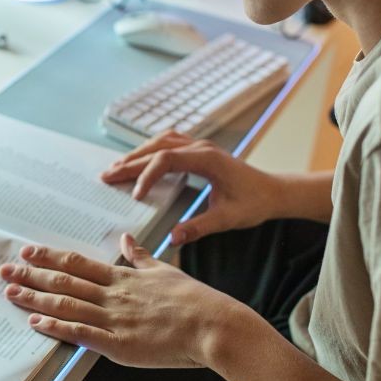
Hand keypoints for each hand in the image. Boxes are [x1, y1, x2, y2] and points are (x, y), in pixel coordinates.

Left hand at [0, 234, 237, 367]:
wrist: (212, 325)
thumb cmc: (193, 299)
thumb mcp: (165, 270)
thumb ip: (140, 257)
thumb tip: (126, 238)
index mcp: (125, 278)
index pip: (79, 265)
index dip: (51, 258)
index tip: (29, 252)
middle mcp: (115, 295)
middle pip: (65, 283)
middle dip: (32, 276)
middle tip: (4, 269)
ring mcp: (115, 320)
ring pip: (67, 306)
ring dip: (36, 299)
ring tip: (10, 292)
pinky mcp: (119, 345)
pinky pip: (81, 335)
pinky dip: (56, 328)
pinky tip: (35, 324)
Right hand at [101, 131, 282, 243]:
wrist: (274, 192)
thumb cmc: (254, 203)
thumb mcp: (228, 218)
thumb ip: (200, 227)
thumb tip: (173, 238)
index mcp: (207, 159)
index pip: (167, 159)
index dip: (147, 175)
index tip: (134, 195)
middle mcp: (202, 147)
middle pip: (158, 148)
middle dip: (131, 163)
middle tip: (106, 176)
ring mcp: (201, 146)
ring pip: (162, 142)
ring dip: (138, 154)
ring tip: (116, 169)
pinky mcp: (201, 152)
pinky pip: (170, 144)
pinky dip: (151, 151)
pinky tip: (140, 161)